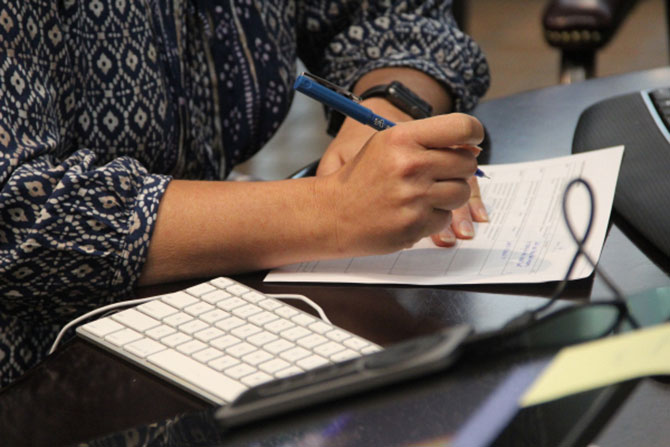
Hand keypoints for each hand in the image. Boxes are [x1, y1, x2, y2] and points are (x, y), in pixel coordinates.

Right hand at [316, 113, 483, 255]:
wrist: (332, 214)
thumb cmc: (363, 177)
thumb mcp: (388, 145)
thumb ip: (428, 140)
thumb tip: (473, 147)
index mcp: (402, 138)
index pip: (461, 126)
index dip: (474, 133)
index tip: (472, 142)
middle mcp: (410, 165)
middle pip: (466, 162)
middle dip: (458, 169)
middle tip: (437, 175)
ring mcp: (413, 197)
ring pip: (461, 192)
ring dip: (448, 195)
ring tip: (422, 195)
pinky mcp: (415, 225)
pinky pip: (446, 218)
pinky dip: (433, 217)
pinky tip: (411, 212)